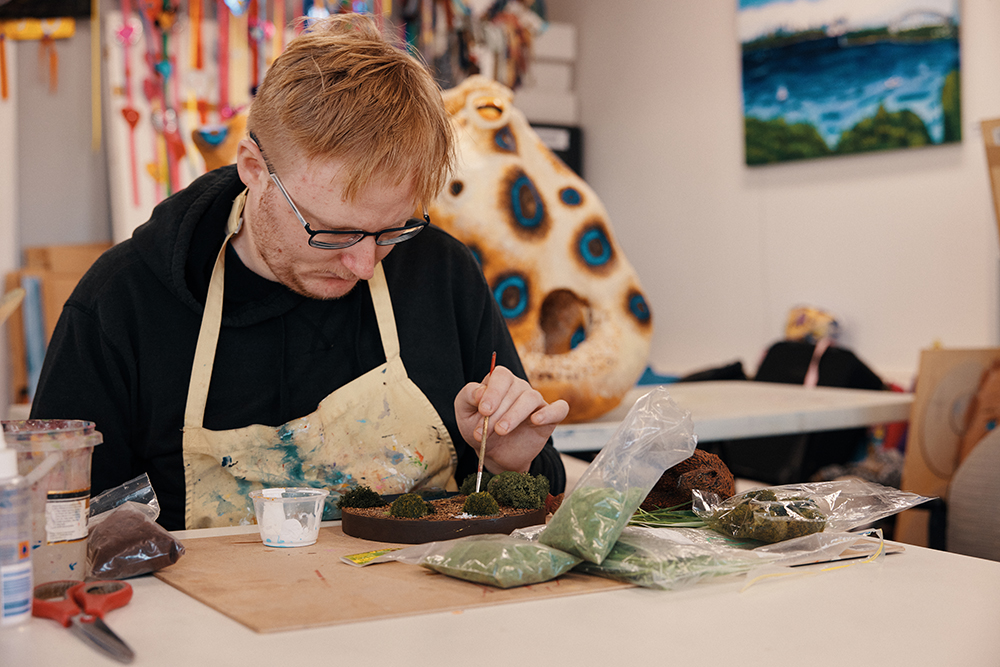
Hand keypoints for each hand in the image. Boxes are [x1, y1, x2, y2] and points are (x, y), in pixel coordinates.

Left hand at [454, 365, 569, 473]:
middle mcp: (519, 388)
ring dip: (515, 414)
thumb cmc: (479, 429)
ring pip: (531, 397)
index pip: (501, 375)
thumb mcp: (464, 414)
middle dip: (498, 412)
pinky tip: (536, 420)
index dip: (493, 391)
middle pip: (515, 388)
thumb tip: (480, 391)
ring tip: (502, 431)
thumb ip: (467, 396)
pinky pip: (559, 409)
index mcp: (499, 382)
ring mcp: (535, 402)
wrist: (494, 455)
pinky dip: (550, 413)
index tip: (484, 411)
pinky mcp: (549, 418)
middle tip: (486, 431)